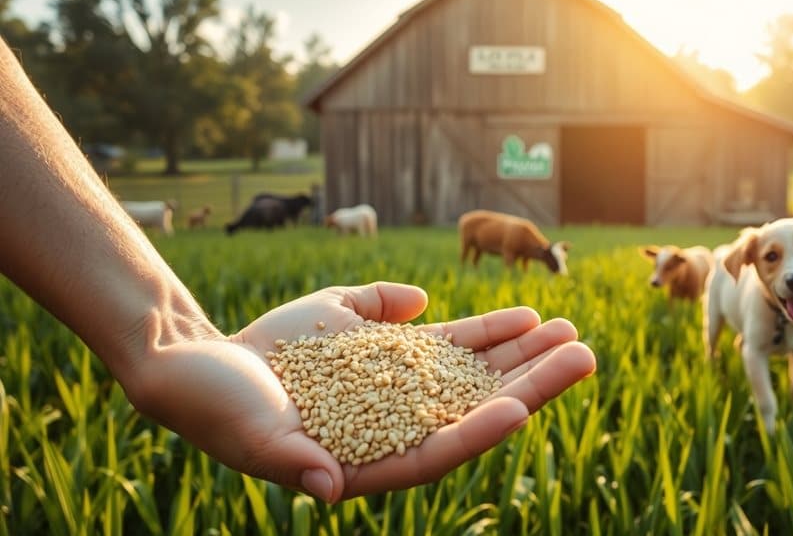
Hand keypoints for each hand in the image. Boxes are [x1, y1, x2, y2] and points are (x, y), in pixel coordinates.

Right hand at [129, 282, 595, 501]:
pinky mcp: (389, 350)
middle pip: (473, 405)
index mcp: (366, 459)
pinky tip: (522, 314)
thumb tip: (327, 487)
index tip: (522, 407)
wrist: (199, 360)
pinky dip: (482, 328)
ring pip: (473, 370)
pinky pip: (447, 341)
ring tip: (570, 329)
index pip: (434, 451)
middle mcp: (394, 425)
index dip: (476, 432)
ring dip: (521, 351)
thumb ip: (287, 459)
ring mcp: (397, 386)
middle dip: (528, 381)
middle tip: (584, 355)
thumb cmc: (214, 405)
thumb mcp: (248, 432)